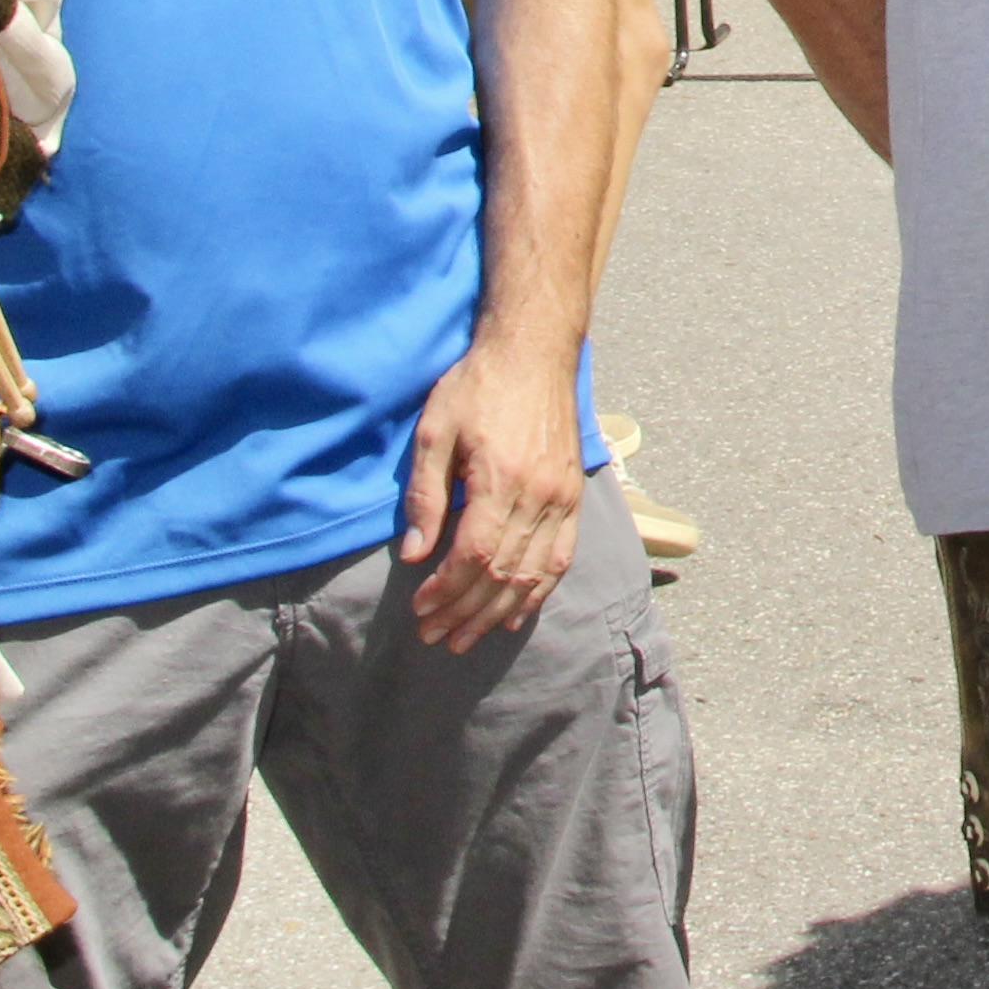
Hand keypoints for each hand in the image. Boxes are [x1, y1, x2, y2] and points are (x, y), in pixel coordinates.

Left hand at [399, 333, 585, 650]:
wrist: (535, 350)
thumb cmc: (478, 385)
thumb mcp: (435, 431)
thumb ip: (426, 496)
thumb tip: (416, 554)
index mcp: (501, 478)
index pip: (474, 555)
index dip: (446, 590)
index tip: (420, 607)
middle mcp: (539, 494)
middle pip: (503, 573)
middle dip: (465, 611)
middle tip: (435, 636)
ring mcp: (561, 497)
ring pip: (533, 574)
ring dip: (499, 612)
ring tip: (468, 638)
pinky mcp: (572, 495)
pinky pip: (561, 557)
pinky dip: (539, 591)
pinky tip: (517, 613)